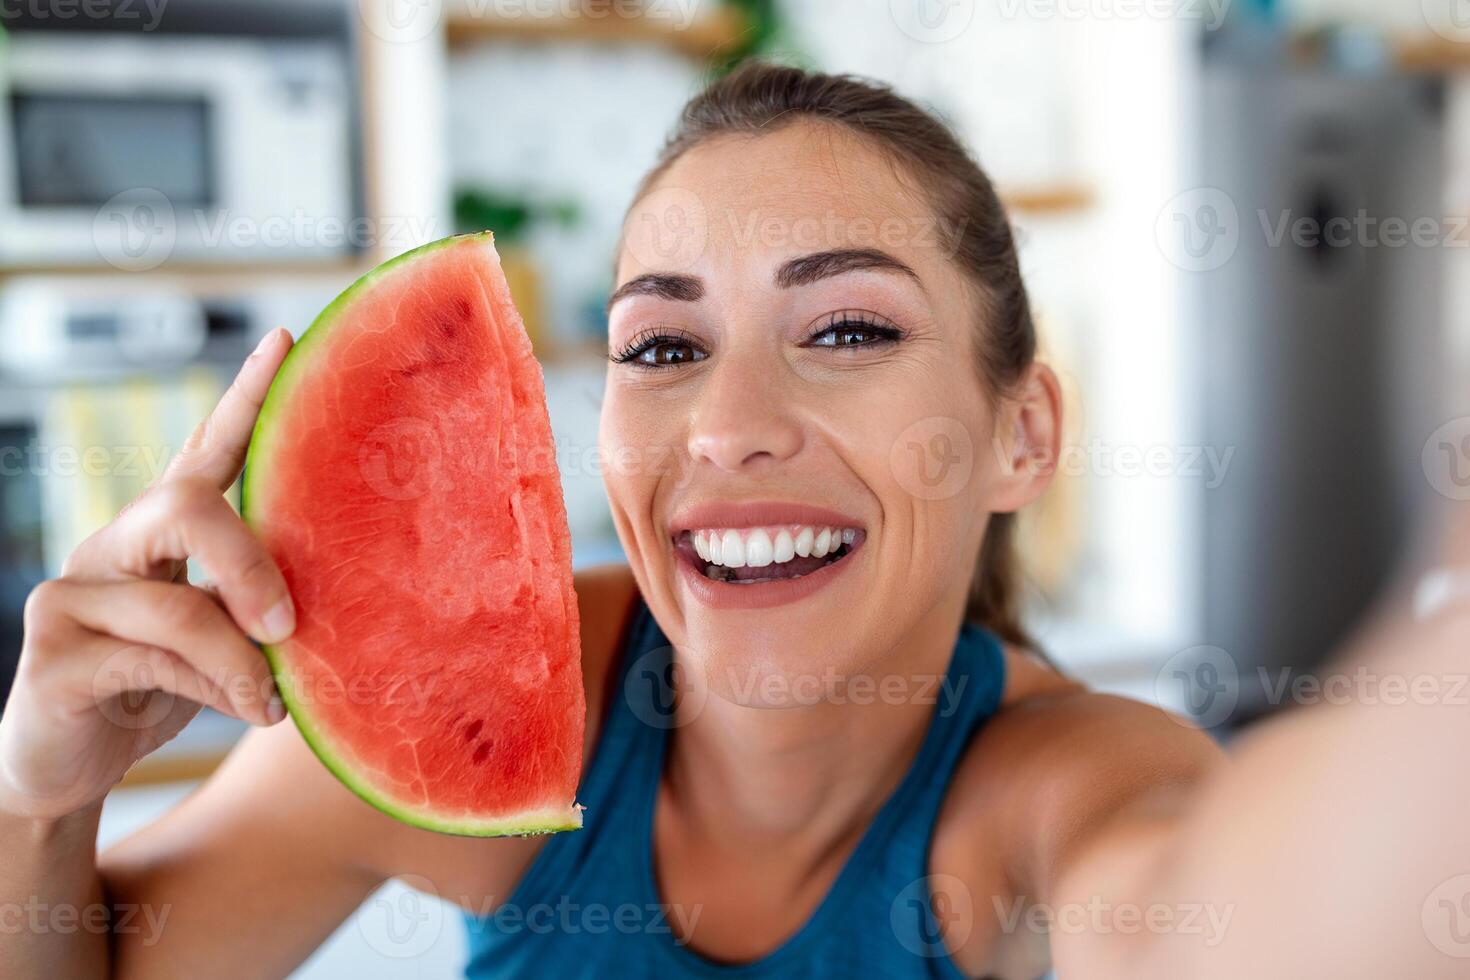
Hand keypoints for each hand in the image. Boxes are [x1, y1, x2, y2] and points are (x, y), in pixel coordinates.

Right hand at [0, 329, 296, 819]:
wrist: (68, 771)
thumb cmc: (154, 693)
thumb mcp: (219, 644)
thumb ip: (255, 611)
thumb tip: (331, 607)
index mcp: (157, 538)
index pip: (202, 453)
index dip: (242, 398)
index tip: (286, 342)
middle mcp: (111, 549)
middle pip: (184, 506)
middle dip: (251, 562)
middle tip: (289, 625)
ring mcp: (72, 595)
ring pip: (176, 605)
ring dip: (239, 661)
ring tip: (271, 703)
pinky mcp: (50, 654)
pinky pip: (148, 658)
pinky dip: (207, 687)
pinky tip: (237, 710)